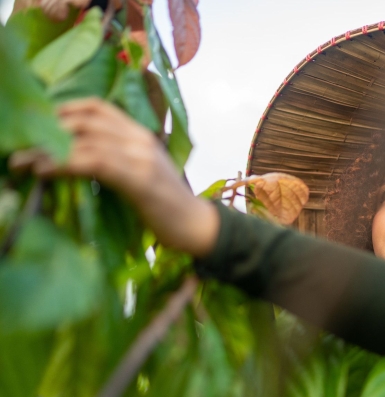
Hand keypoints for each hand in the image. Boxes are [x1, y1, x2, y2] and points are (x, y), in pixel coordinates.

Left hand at [10, 98, 218, 257]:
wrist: (196, 226)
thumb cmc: (166, 205)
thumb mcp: (141, 174)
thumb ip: (116, 160)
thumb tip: (74, 158)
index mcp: (141, 134)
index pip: (98, 107)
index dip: (62, 109)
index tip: (37, 125)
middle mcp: (140, 139)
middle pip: (85, 120)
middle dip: (46, 130)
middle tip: (20, 147)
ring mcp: (141, 157)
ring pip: (84, 140)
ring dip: (45, 151)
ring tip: (21, 163)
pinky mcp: (138, 179)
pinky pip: (93, 162)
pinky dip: (62, 164)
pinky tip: (44, 172)